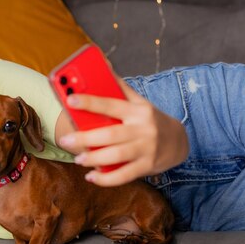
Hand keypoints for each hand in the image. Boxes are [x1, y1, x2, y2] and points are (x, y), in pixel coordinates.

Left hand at [59, 77, 188, 186]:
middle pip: (111, 134)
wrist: (179, 141)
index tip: (70, 99)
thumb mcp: (138, 101)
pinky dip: (107, 178)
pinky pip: (125, 175)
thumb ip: (119, 87)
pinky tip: (91, 177)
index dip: (90, 102)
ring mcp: (146, 149)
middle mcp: (143, 129)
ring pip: (117, 155)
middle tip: (65, 140)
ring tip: (78, 159)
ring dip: (94, 159)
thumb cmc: (149, 119)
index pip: (111, 104)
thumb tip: (101, 64)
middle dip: (85, 139)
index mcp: (137, 110)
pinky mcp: (147, 166)